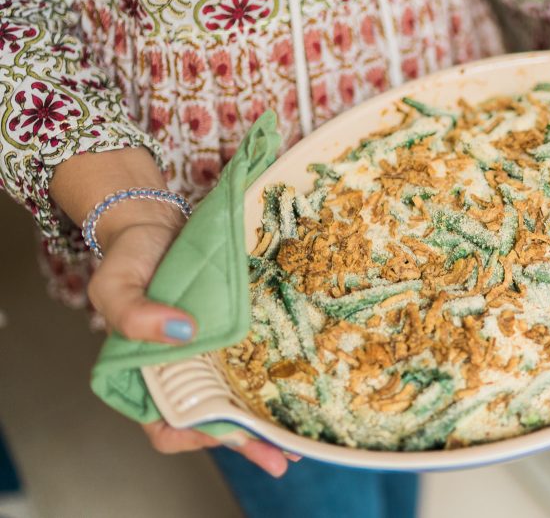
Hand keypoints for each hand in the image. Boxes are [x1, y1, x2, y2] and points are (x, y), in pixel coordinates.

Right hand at [51, 148, 292, 475]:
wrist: (158, 224)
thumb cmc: (130, 258)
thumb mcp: (116, 285)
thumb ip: (134, 314)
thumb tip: (181, 332)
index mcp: (145, 377)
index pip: (166, 427)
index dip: (194, 438)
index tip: (224, 433)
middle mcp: (182, 374)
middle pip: (213, 423)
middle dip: (246, 443)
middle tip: (280, 457)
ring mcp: (209, 357)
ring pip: (238, 401)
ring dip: (265, 421)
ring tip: (299, 438)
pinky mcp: (233, 336)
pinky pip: (252, 365)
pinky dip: (272, 382)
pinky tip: (301, 389)